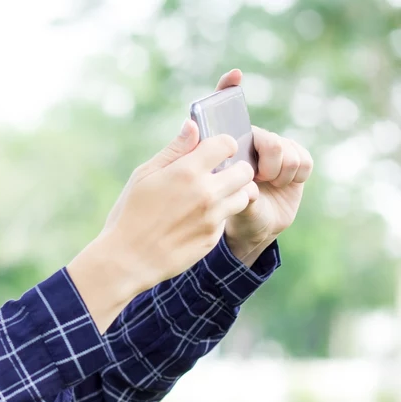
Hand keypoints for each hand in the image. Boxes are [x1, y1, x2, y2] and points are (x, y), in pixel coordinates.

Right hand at [96, 121, 254, 292]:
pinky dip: (218, 216)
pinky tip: (196, 221)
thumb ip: (174, 150)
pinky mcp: (213, 238)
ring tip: (212, 197)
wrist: (127, 259)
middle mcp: (206, 193)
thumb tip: (192, 125)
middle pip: (244, 170)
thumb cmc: (130, 214)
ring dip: (233, 192)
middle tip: (218, 175)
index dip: (222, 145)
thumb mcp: (144, 176)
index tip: (213, 152)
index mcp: (187, 171)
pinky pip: (228, 219)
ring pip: (244, 195)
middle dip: (234, 169)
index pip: (227, 143)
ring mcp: (212, 217)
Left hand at [211, 69, 313, 263]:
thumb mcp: (195, 191)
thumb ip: (193, 161)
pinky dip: (294, 174)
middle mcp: (250, 144)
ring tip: (266, 184)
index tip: (233, 75)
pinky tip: (280, 185)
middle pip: (266, 136)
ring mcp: (274, 153)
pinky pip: (303, 160)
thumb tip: (191, 125)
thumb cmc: (212, 212)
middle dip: (266, 155)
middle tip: (258, 175)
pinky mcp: (295, 165)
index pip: (225, 109)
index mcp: (224, 146)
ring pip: (287, 148)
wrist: (241, 233)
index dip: (228, 89)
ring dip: (279, 170)